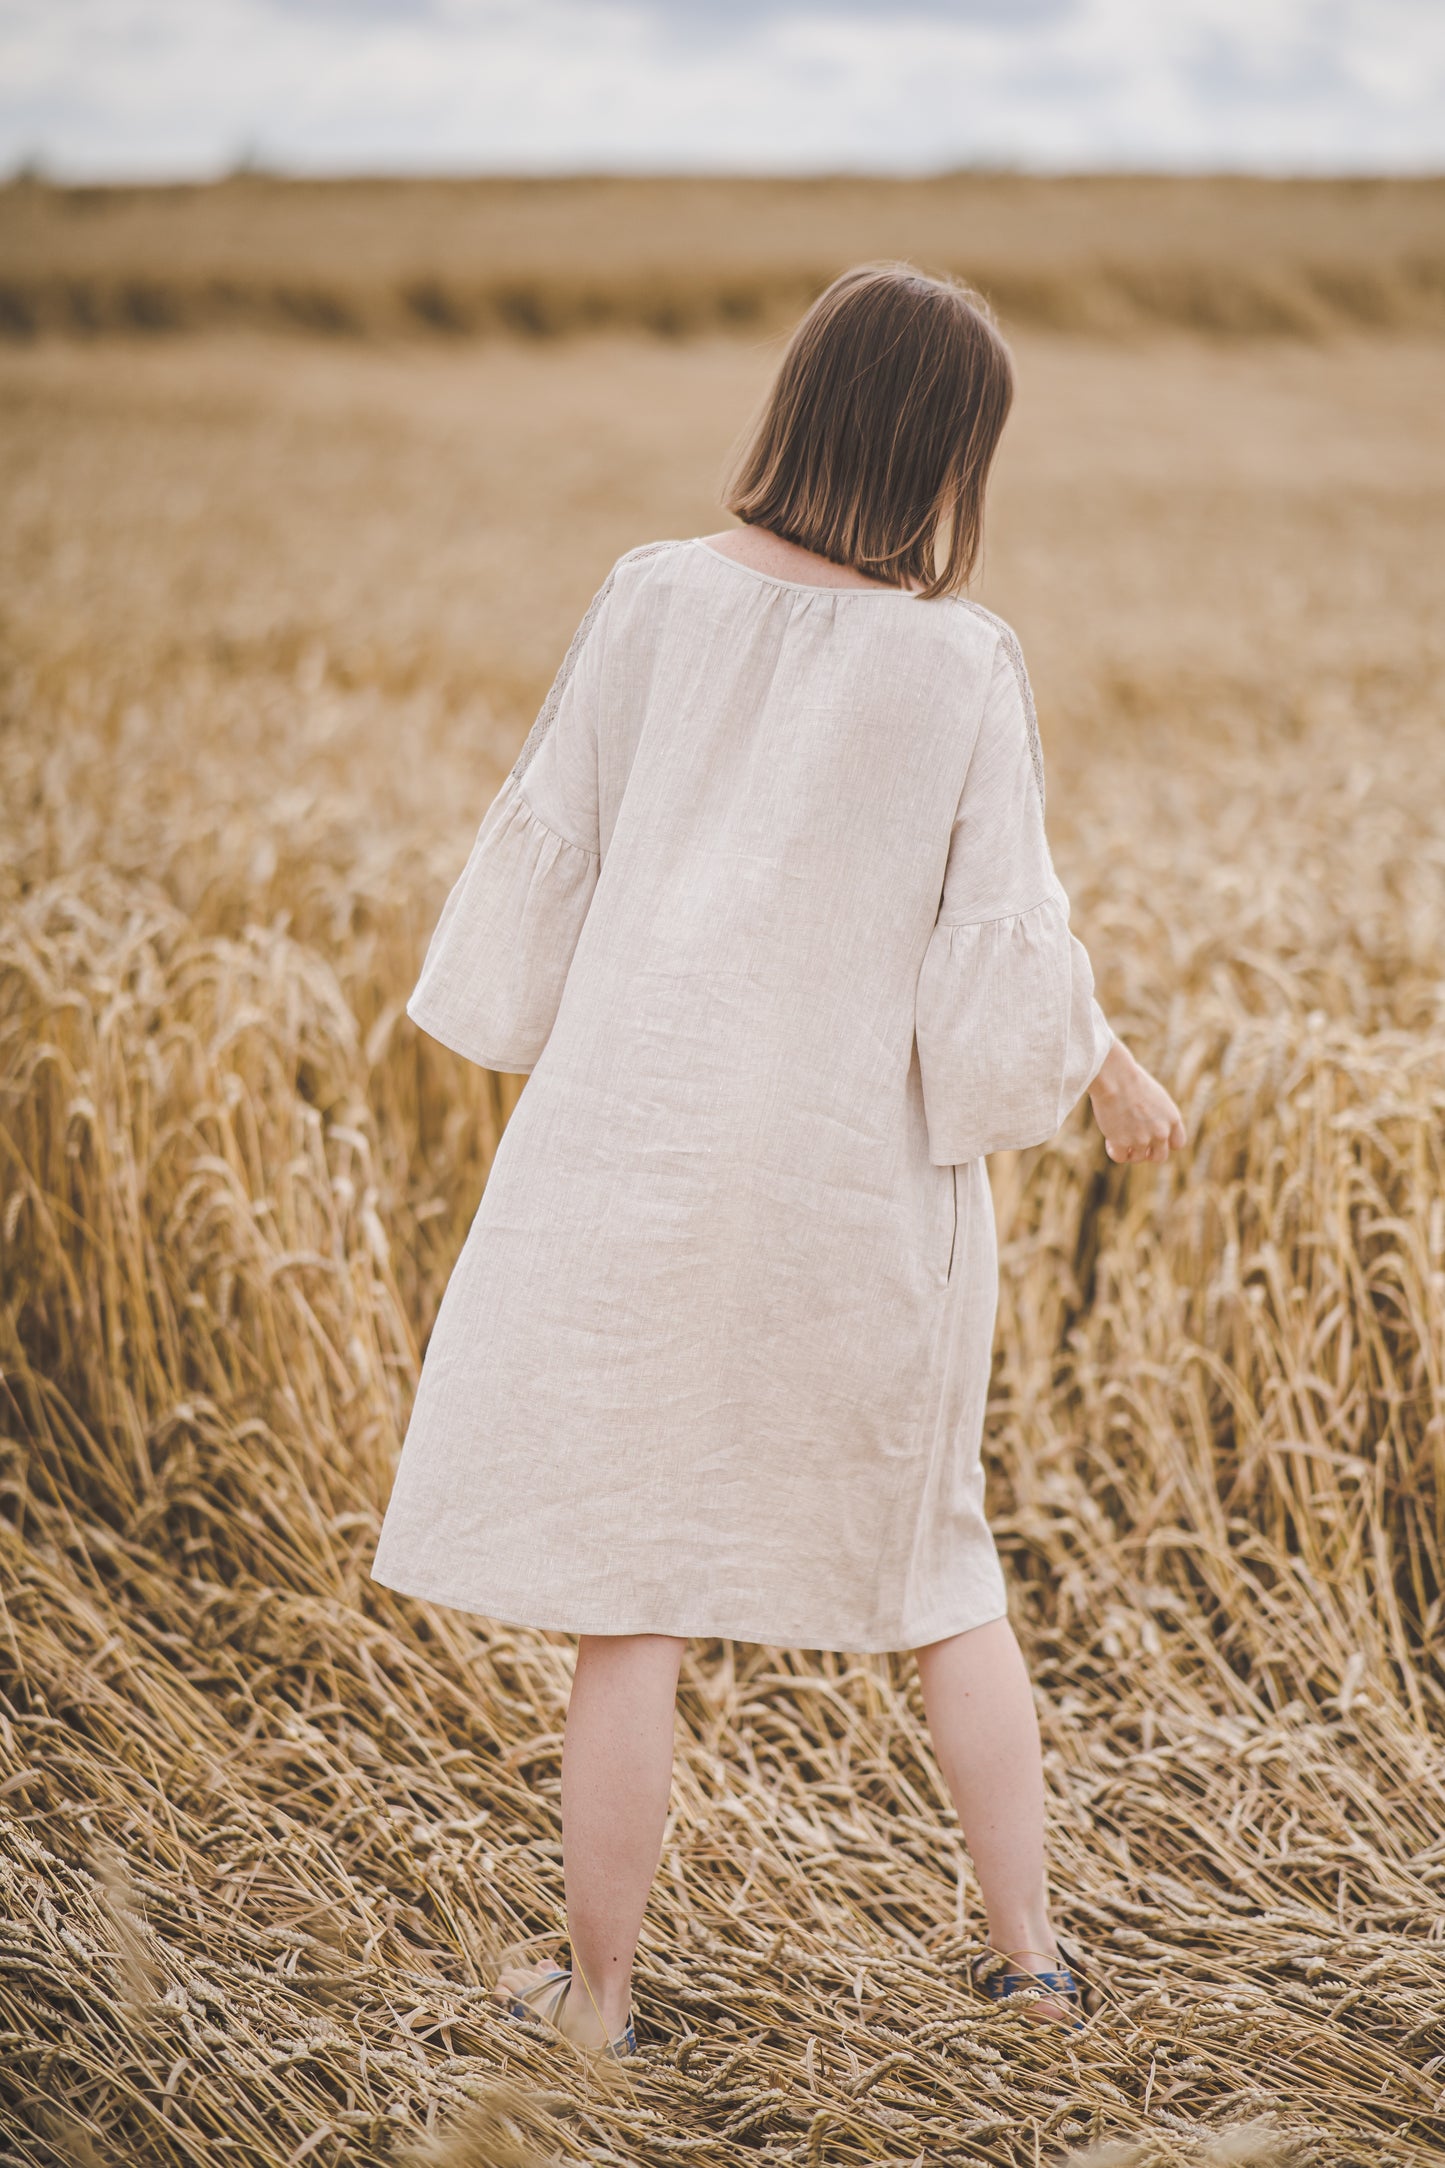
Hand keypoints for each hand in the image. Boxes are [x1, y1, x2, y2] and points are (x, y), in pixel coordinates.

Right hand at [1087, 1038, 1185, 1164]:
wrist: (1115, 1077)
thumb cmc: (1131, 1079)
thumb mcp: (1155, 1097)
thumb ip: (1159, 1116)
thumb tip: (1149, 1128)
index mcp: (1172, 1118)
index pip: (1177, 1144)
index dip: (1164, 1143)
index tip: (1152, 1137)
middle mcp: (1161, 1132)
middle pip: (1159, 1157)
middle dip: (1147, 1152)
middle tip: (1133, 1141)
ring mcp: (1142, 1139)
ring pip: (1137, 1158)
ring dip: (1128, 1150)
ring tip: (1116, 1135)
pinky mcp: (1122, 1143)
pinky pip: (1120, 1157)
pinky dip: (1114, 1150)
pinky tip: (1109, 1139)